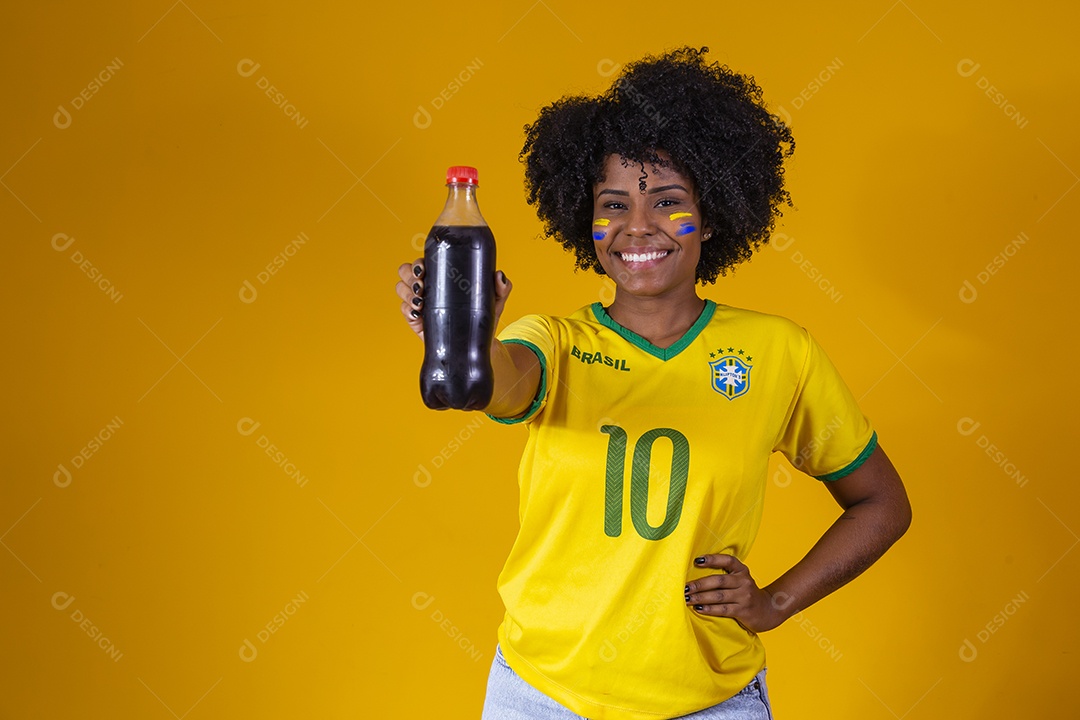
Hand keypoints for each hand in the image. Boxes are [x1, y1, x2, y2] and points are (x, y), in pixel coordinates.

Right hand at [396, 259, 513, 340]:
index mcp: (443, 276)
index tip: (424, 270)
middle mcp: (428, 286)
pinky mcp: (416, 320)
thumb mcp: (495, 301)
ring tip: (420, 302)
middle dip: (409, 276)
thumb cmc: (483, 319)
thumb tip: (498, 276)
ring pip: (401, 288)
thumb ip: (501, 288)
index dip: (419, 262)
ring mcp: (420, 302)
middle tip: (421, 286)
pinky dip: (407, 309)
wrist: (477, 346)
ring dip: (407, 292)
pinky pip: (403, 310)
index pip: (424, 261)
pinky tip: (418, 313)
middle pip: (406, 271)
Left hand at [684, 554, 786, 633]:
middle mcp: (744, 581)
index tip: (697, 561)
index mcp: (741, 570)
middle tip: (685, 587)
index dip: (712, 559)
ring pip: (719, 596)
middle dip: (699, 584)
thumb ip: (724, 574)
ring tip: (687, 598)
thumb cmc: (745, 593)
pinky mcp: (743, 610)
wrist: (768, 610)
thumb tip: (696, 571)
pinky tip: (699, 608)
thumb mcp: (739, 579)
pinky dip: (709, 609)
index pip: (727, 560)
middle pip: (719, 580)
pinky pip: (723, 609)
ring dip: (701, 597)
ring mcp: (744, 596)